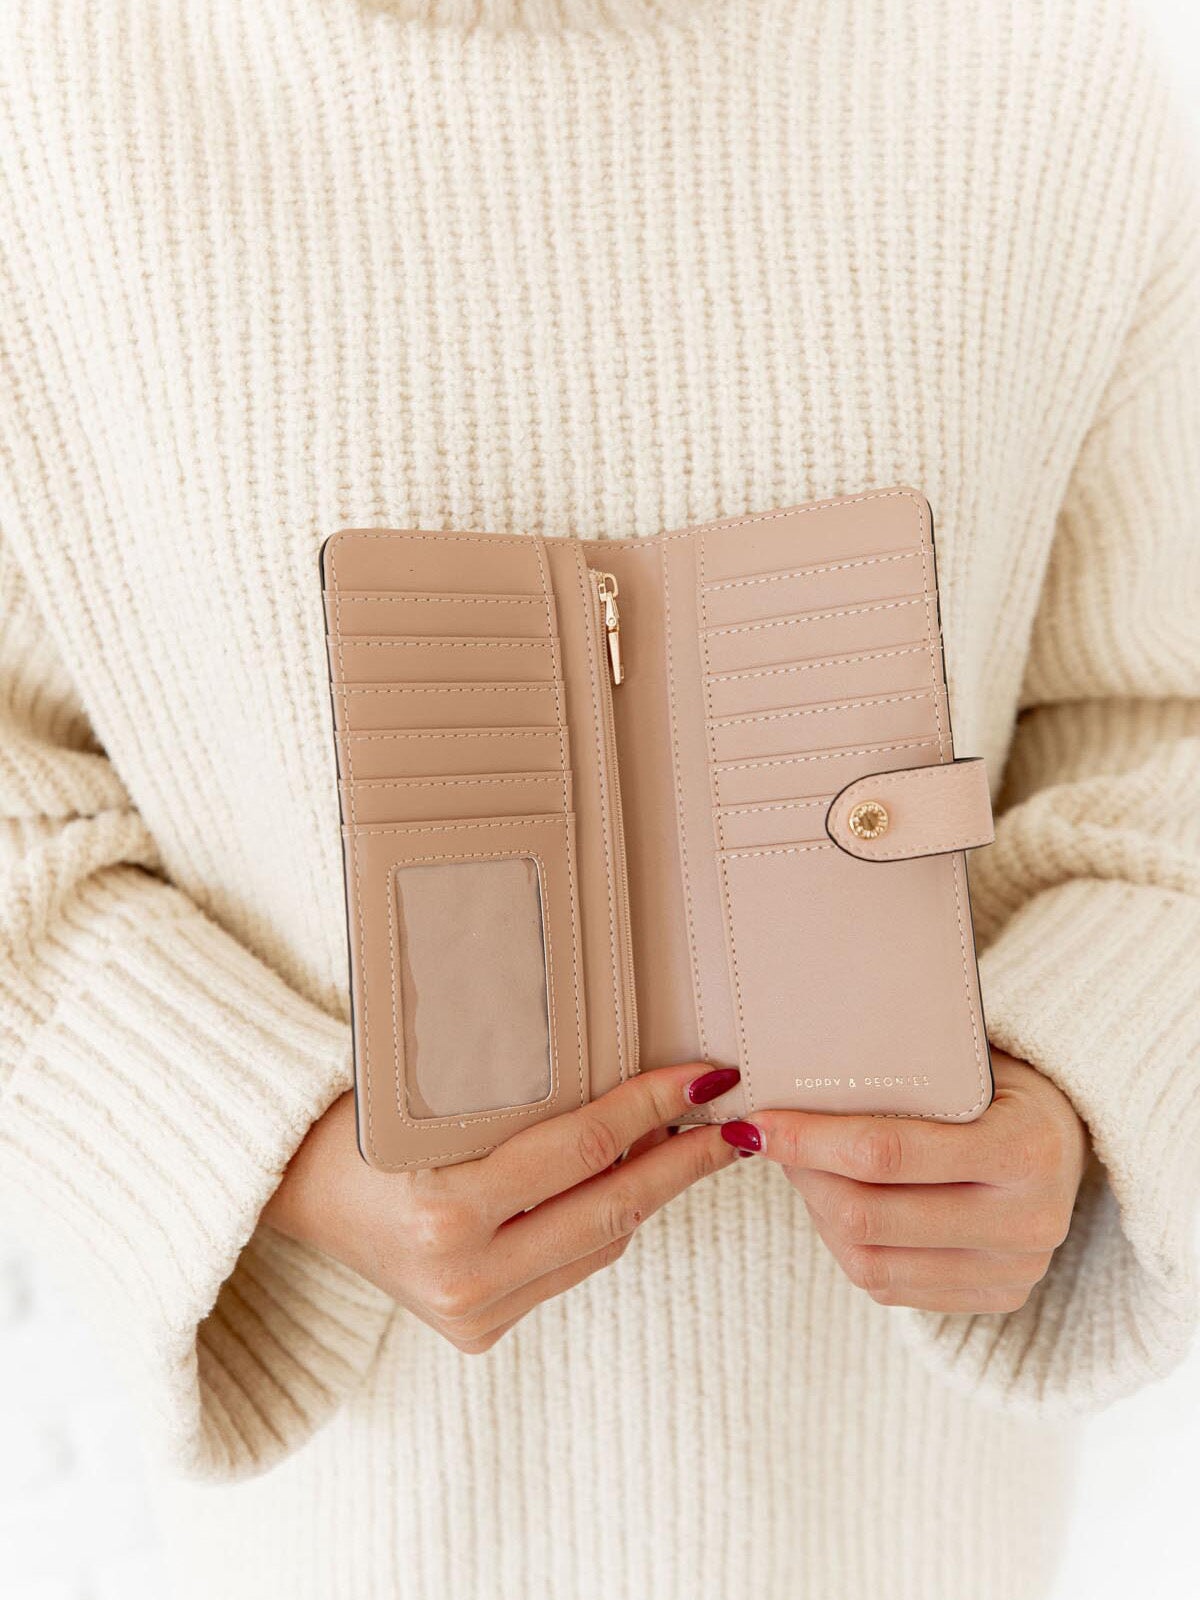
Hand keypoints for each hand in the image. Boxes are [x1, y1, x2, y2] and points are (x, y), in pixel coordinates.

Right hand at [263, 1062, 740, 1351]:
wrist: (290, 1190)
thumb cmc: (359, 1121)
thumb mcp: (431, 1094)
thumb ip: (521, 1094)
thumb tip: (625, 1076)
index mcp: (444, 1212)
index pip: (582, 1150)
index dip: (652, 1108)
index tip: (706, 1077)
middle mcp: (462, 1277)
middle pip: (610, 1211)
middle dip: (683, 1162)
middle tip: (735, 1122)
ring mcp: (472, 1314)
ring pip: (600, 1244)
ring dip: (648, 1192)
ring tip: (685, 1140)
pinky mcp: (477, 1331)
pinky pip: (569, 1266)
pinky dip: (600, 1221)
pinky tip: (623, 1181)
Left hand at [721, 1051, 1087, 1312]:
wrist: (1070, 1140)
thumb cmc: (1001, 1087)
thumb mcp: (969, 1065)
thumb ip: (900, 1076)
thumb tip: (786, 1078)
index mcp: (1025, 1148)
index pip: (886, 1152)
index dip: (809, 1139)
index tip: (758, 1120)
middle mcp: (1028, 1221)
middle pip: (868, 1216)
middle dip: (803, 1175)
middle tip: (772, 1138)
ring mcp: (1015, 1270)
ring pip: (868, 1262)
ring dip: (817, 1213)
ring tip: (803, 1170)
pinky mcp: (996, 1298)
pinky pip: (889, 1286)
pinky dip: (847, 1245)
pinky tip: (837, 1204)